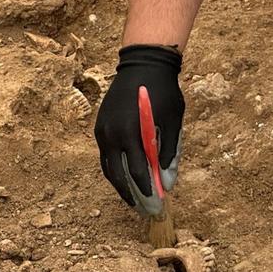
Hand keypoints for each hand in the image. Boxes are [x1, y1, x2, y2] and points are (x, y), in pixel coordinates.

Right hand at [94, 45, 184, 216]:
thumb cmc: (163, 92)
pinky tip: (123, 174)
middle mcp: (111, 135)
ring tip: (130, 195)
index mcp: (129, 133)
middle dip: (128, 192)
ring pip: (106, 166)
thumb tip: (168, 182)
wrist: (143, 64)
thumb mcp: (173, 121)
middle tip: (139, 207)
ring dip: (118, 182)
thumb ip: (169, 152)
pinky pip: (105, 153)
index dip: (145, 189)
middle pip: (116, 174)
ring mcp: (102, 130)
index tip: (155, 202)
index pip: (136, 171)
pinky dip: (113, 167)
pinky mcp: (100, 126)